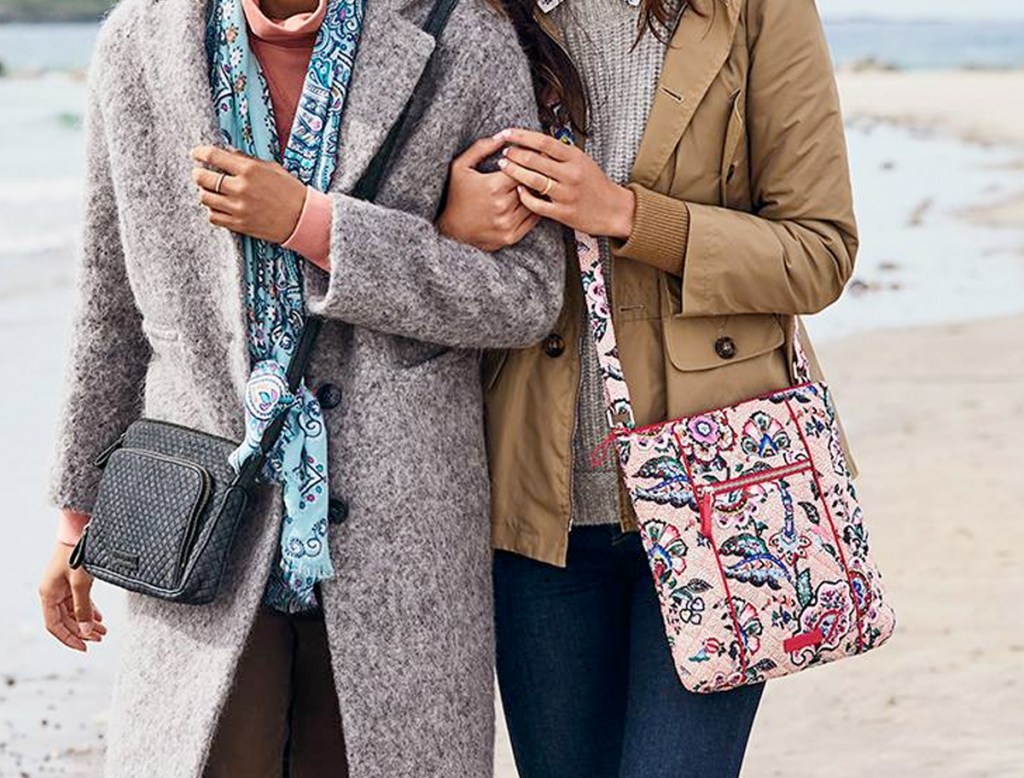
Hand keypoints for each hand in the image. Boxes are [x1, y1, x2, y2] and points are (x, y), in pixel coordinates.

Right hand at [39, 540, 105, 651]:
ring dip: (87, 622)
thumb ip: (83, 608)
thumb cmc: (78, 553)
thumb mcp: (81, 583)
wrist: (80, 528)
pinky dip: (88, 610)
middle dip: (82, 631)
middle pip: (65, 620)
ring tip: (104, 631)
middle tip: (100, 638)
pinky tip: (99, 618)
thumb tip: (85, 631)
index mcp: (48, 594)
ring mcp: (62, 586)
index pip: (55, 626)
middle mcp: (52, 592)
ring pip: (73, 611)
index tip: (84, 648)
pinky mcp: (71, 580)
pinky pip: (78, 601)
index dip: (69, 639)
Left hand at [191, 146, 306, 243]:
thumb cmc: (291, 191)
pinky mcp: (239, 224)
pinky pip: (213, 217)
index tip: (196, 154)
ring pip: (205, 198)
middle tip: (200, 173)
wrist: (303, 219)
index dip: (200, 153)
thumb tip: (227, 152)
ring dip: (204, 192)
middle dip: (198, 174)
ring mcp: (238, 208)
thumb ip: (247, 159)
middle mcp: (240, 188)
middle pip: (203, 178)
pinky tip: (219, 206)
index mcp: (249, 170)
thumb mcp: (272, 168)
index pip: (213, 156)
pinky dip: (212, 210)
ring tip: (210, 191)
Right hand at [436, 135, 540, 251]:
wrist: (449, 230)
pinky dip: (535, 209)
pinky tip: (531, 201)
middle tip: (540, 168)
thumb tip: (503, 135)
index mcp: (493, 187)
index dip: (526, 161)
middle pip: (530, 185)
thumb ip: (482, 148)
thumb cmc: (454, 196)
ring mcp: (507, 224)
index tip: (530, 157)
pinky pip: (533, 220)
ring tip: (537, 183)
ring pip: (534, 202)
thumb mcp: (460, 167)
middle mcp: (502, 206)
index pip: (522, 168)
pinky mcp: (511, 237)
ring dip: (536, 193)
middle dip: (533, 175)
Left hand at [494, 128, 635, 238]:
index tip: (506, 133)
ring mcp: (566, 194)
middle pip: (534, 160)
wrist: (613, 209)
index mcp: (575, 157)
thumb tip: (535, 142)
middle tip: (503, 151)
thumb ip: (560, 153)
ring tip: (504, 166)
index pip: (543, 142)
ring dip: (514, 172)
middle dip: (514, 153)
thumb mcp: (582, 161)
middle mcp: (570, 174)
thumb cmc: (595, 184)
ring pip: (532, 180)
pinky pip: (536, 204)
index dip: (521, 136)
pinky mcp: (563, 213)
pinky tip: (518, 190)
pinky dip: (524, 196)